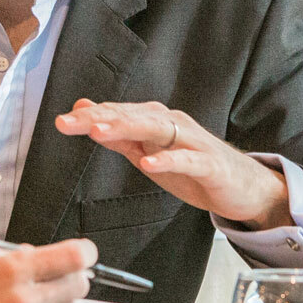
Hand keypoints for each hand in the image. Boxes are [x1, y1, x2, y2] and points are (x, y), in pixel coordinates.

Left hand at [54, 99, 289, 230]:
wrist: (242, 187)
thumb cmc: (193, 168)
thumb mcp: (149, 154)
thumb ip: (119, 135)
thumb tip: (87, 115)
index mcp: (155, 122)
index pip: (117, 115)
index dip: (88, 117)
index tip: (61, 122)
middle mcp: (172, 125)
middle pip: (131, 116)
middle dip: (99, 118)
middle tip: (69, 122)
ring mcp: (192, 141)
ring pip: (157, 129)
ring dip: (127, 127)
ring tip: (100, 131)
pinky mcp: (209, 163)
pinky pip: (187, 159)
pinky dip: (168, 160)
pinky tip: (149, 163)